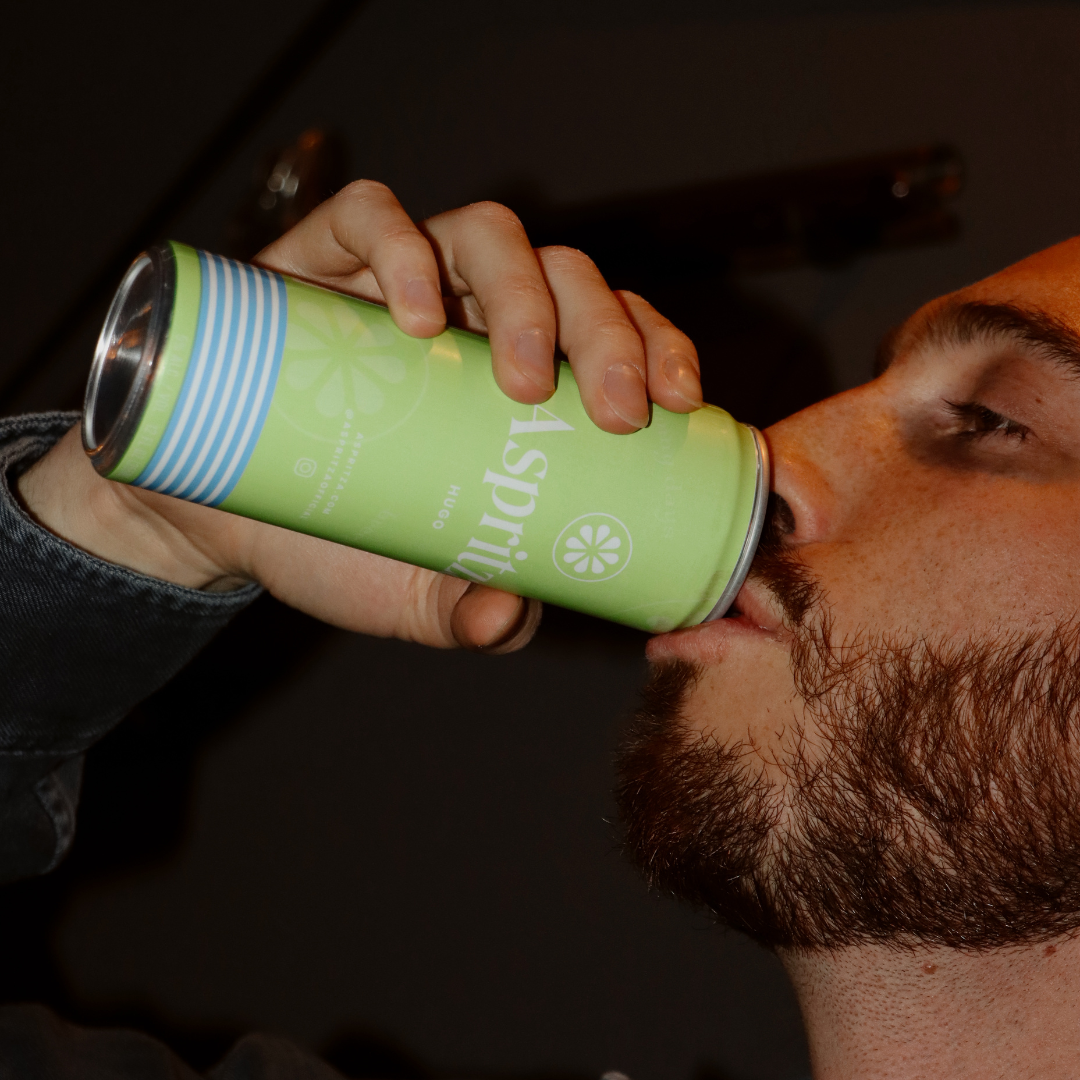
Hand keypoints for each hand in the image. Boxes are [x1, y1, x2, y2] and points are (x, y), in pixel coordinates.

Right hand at [19, 182, 701, 649]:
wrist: (218, 520)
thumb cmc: (335, 540)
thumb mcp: (413, 589)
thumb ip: (468, 611)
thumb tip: (505, 619)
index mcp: (516, 373)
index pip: (610, 330)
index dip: (656, 348)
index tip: (678, 403)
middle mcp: (471, 314)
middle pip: (565, 275)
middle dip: (607, 334)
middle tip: (612, 412)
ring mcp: (396, 280)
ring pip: (487, 234)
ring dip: (524, 294)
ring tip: (522, 379)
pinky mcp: (318, 261)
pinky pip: (369, 216)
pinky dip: (400, 248)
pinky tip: (415, 313)